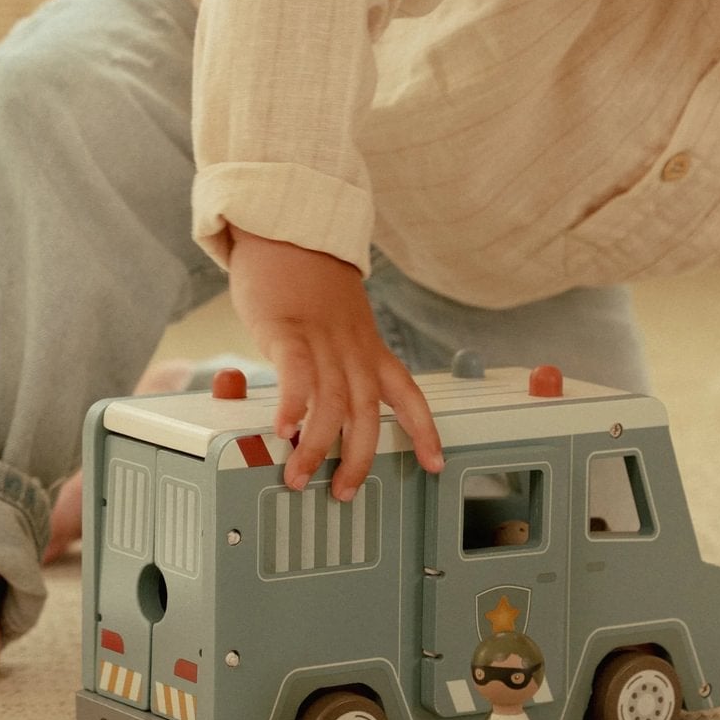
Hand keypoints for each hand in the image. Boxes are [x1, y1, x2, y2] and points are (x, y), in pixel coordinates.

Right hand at [227, 230, 443, 500]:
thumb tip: (318, 401)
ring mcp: (323, 338)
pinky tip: (284, 431)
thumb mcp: (336, 322)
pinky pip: (297, 374)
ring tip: (300, 475)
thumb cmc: (306, 280)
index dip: (425, 431)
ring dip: (319, 446)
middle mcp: (353, 347)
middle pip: (368, 411)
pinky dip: (295, 406)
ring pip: (332, 402)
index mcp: (370, 347)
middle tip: (345, 492)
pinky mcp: (288, 329)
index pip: (409, 394)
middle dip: (360, 457)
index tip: (435, 464)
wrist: (287, 226)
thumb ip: (333, 359)